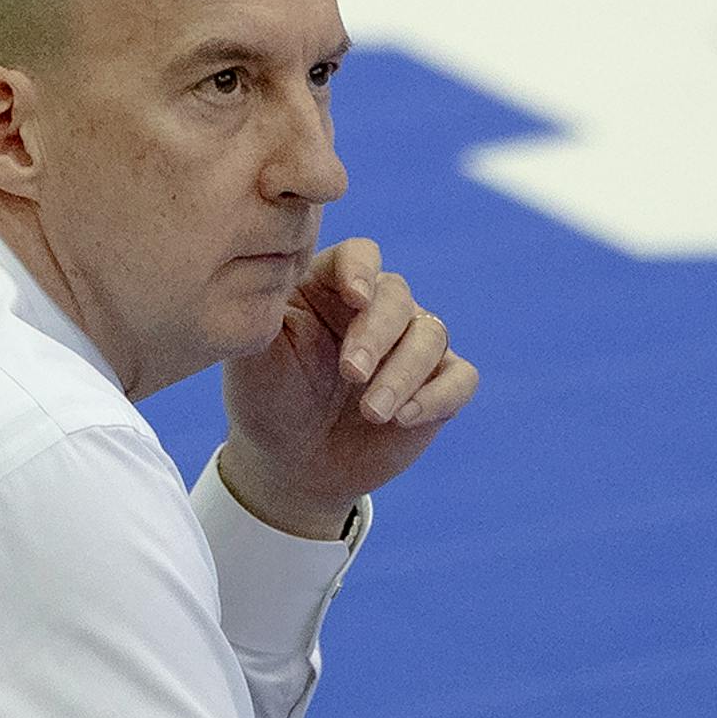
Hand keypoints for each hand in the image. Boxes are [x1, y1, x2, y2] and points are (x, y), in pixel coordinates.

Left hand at [218, 238, 477, 538]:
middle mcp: (378, 306)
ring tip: (372, 413)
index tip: (354, 298)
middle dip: (377, 335)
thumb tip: (277, 283)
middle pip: (397, 296)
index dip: (362, 270)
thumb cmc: (268, 397)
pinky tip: (404, 419)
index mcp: (331, 284)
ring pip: (432, 335)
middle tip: (351, 374)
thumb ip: (265, 317)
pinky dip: (439, 396)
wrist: (293, 462)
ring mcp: (412, 343)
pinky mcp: (439, 384)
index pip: (359, 255)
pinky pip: (461, 378)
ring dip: (403, 374)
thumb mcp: (255, 358)